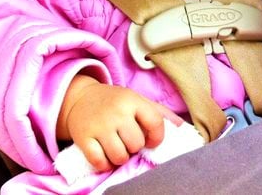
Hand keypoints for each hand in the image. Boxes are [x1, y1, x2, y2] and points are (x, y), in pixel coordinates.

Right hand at [56, 75, 182, 171]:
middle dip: (135, 148)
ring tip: (118, 149)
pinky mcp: (83, 137)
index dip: (157, 138)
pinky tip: (105, 156)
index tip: (151, 141)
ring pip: (119, 156)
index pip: (155, 123)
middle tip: (128, 142)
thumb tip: (181, 127)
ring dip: (120, 158)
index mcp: (134, 101)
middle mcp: (117, 112)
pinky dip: (104, 164)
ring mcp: (99, 125)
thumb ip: (159, 113)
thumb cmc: (116, 102)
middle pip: (136, 144)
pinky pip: (99, 162)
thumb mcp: (137, 100)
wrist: (81, 97)